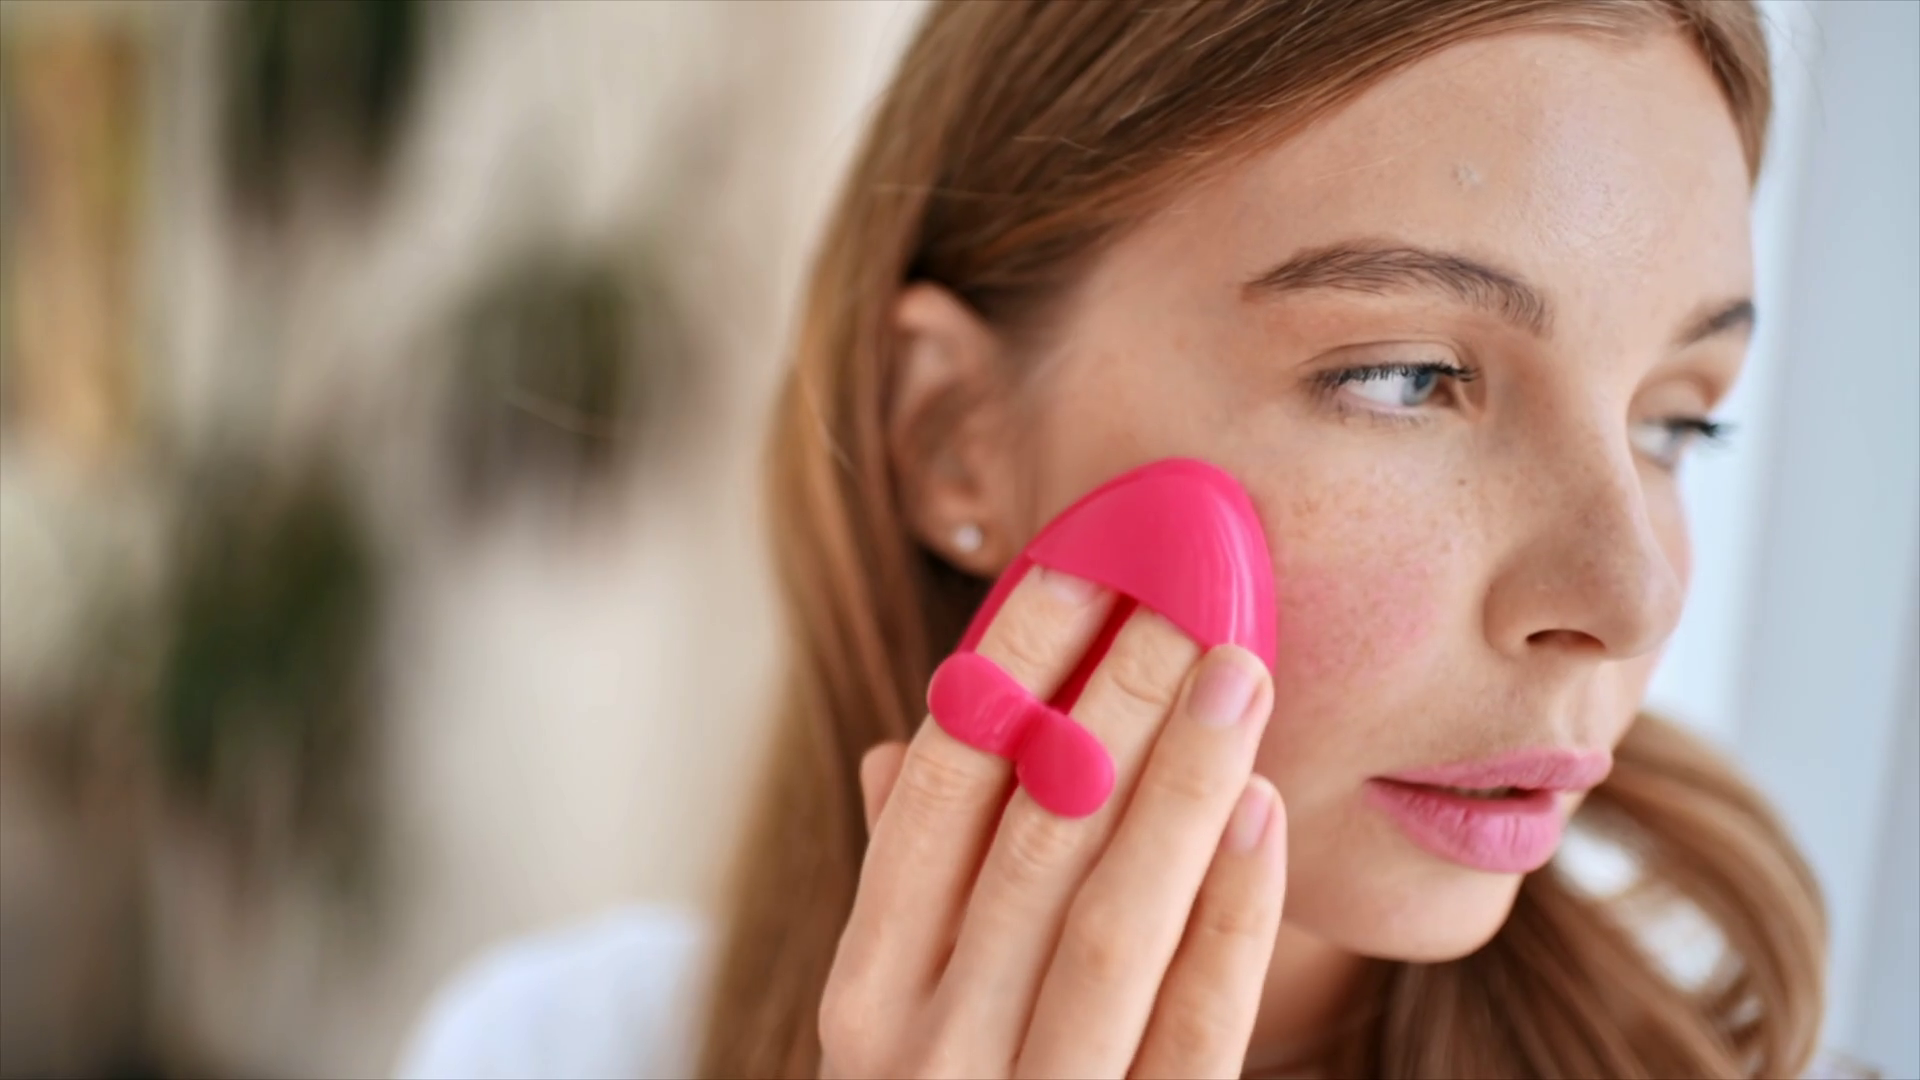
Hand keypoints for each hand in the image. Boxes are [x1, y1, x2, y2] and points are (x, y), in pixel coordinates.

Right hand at [820, 566, 1285, 1078]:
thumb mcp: (885, 1024)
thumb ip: (901, 900)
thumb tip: (893, 753)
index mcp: (865, 995)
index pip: (940, 794)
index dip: (1011, 672)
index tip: (1080, 572)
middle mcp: (932, 1050)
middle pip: (1034, 838)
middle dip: (1114, 703)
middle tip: (1183, 598)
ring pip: (1114, 918)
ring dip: (1182, 781)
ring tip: (1235, 673)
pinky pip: (1198, 1026)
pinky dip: (1232, 912)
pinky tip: (1262, 810)